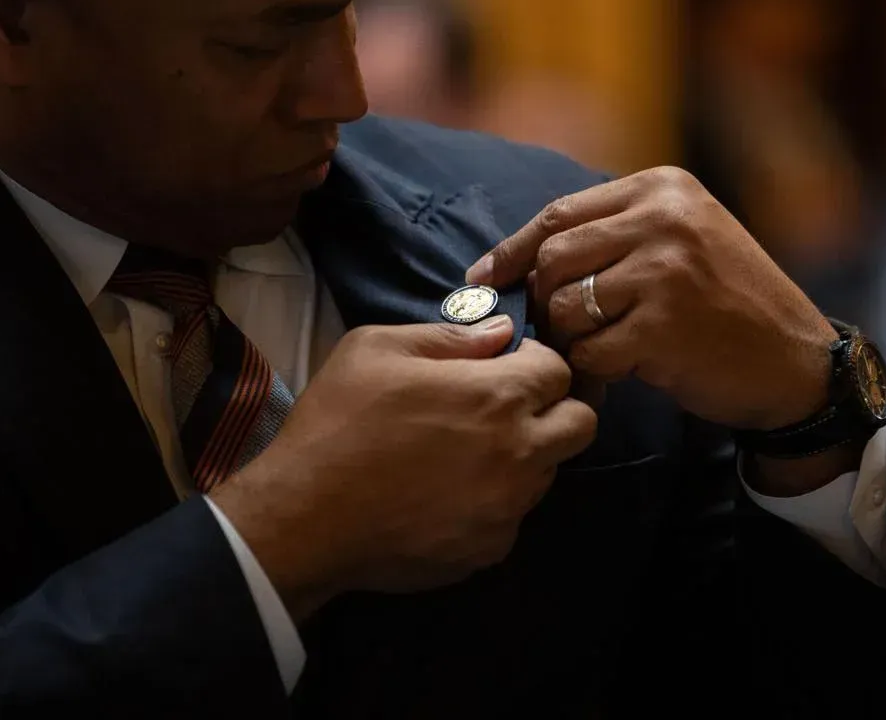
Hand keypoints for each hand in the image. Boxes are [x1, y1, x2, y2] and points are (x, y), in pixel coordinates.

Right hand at [209, 317, 597, 619]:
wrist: (304, 515)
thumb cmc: (338, 421)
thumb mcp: (377, 348)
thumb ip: (450, 337)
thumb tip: (500, 334)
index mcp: (497, 396)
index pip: (561, 370)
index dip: (535, 362)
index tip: (505, 366)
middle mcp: (519, 454)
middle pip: (581, 425)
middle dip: (554, 408)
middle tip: (503, 408)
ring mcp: (508, 509)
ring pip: (547, 473)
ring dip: (523, 455)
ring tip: (464, 453)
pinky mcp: (488, 551)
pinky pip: (512, 517)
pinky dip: (493, 502)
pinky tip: (445, 494)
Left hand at [466, 167, 837, 431]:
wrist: (795, 361)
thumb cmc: (728, 304)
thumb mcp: (683, 238)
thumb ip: (615, 233)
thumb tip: (518, 258)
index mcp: (662, 188)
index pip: (559, 214)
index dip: (512, 250)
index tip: (482, 278)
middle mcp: (663, 219)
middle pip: (553, 258)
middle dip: (541, 301)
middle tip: (559, 330)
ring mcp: (664, 270)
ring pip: (565, 305)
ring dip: (570, 339)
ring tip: (601, 351)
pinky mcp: (664, 324)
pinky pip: (590, 350)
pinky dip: (595, 369)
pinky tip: (621, 373)